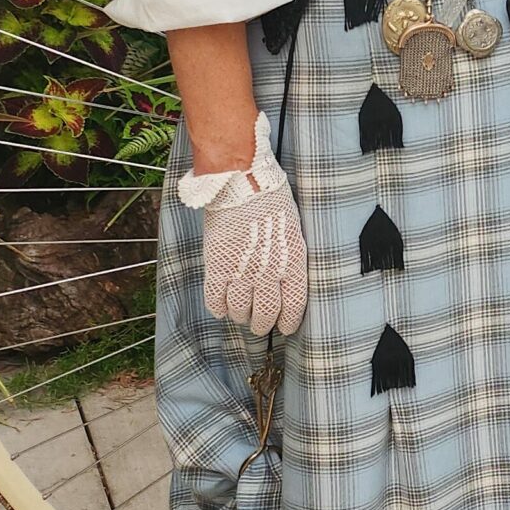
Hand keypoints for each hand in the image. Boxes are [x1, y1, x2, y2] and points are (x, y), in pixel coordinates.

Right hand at [178, 111, 307, 336]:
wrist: (242, 182)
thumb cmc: (272, 197)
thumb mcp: (293, 228)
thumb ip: (289, 255)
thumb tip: (284, 276)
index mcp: (293, 262)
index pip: (294, 305)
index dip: (289, 321)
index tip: (285, 327)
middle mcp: (269, 272)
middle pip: (266, 313)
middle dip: (263, 324)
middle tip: (260, 326)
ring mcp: (242, 271)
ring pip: (240, 311)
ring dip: (241, 317)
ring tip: (241, 316)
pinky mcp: (217, 266)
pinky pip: (215, 300)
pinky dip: (218, 308)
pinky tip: (221, 307)